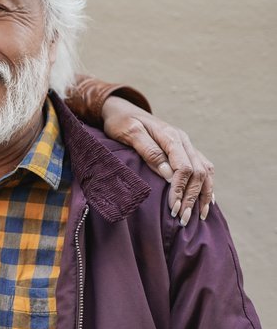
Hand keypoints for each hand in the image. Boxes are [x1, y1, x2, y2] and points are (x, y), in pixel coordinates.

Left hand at [102, 96, 213, 225]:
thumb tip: (169, 174)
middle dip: (192, 197)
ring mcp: (186, 145)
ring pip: (205, 172)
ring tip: (199, 216)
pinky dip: (207, 186)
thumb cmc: (121, 122)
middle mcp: (183, 140)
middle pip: (198, 172)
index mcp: (171, 136)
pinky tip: (206, 201)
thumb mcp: (129, 133)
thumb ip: (149, 151)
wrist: (122, 109)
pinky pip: (204, 169)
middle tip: (183, 219)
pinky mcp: (185, 150)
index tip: (174, 208)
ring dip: (203, 195)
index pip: (184, 167)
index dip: (180, 189)